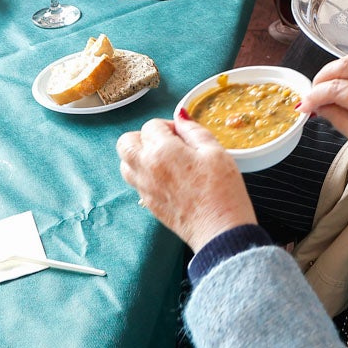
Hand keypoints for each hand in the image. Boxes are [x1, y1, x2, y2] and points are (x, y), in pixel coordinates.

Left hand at [116, 116, 256, 252]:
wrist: (219, 230)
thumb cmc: (221, 191)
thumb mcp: (215, 151)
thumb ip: (193, 130)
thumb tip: (181, 117)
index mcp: (162, 151)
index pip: (151, 126)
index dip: (169, 125)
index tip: (183, 133)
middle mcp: (146, 169)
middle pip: (126, 142)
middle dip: (143, 137)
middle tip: (166, 142)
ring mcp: (145, 188)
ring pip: (125, 163)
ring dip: (138, 155)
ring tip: (163, 159)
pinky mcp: (148, 204)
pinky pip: (135, 182)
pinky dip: (143, 174)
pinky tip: (166, 177)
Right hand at [301, 56, 347, 186]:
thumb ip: (337, 118)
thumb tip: (315, 105)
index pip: (340, 88)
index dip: (317, 95)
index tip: (302, 106)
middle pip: (345, 67)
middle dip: (322, 79)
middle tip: (310, 97)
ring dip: (332, 72)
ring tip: (320, 91)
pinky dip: (345, 70)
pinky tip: (336, 84)